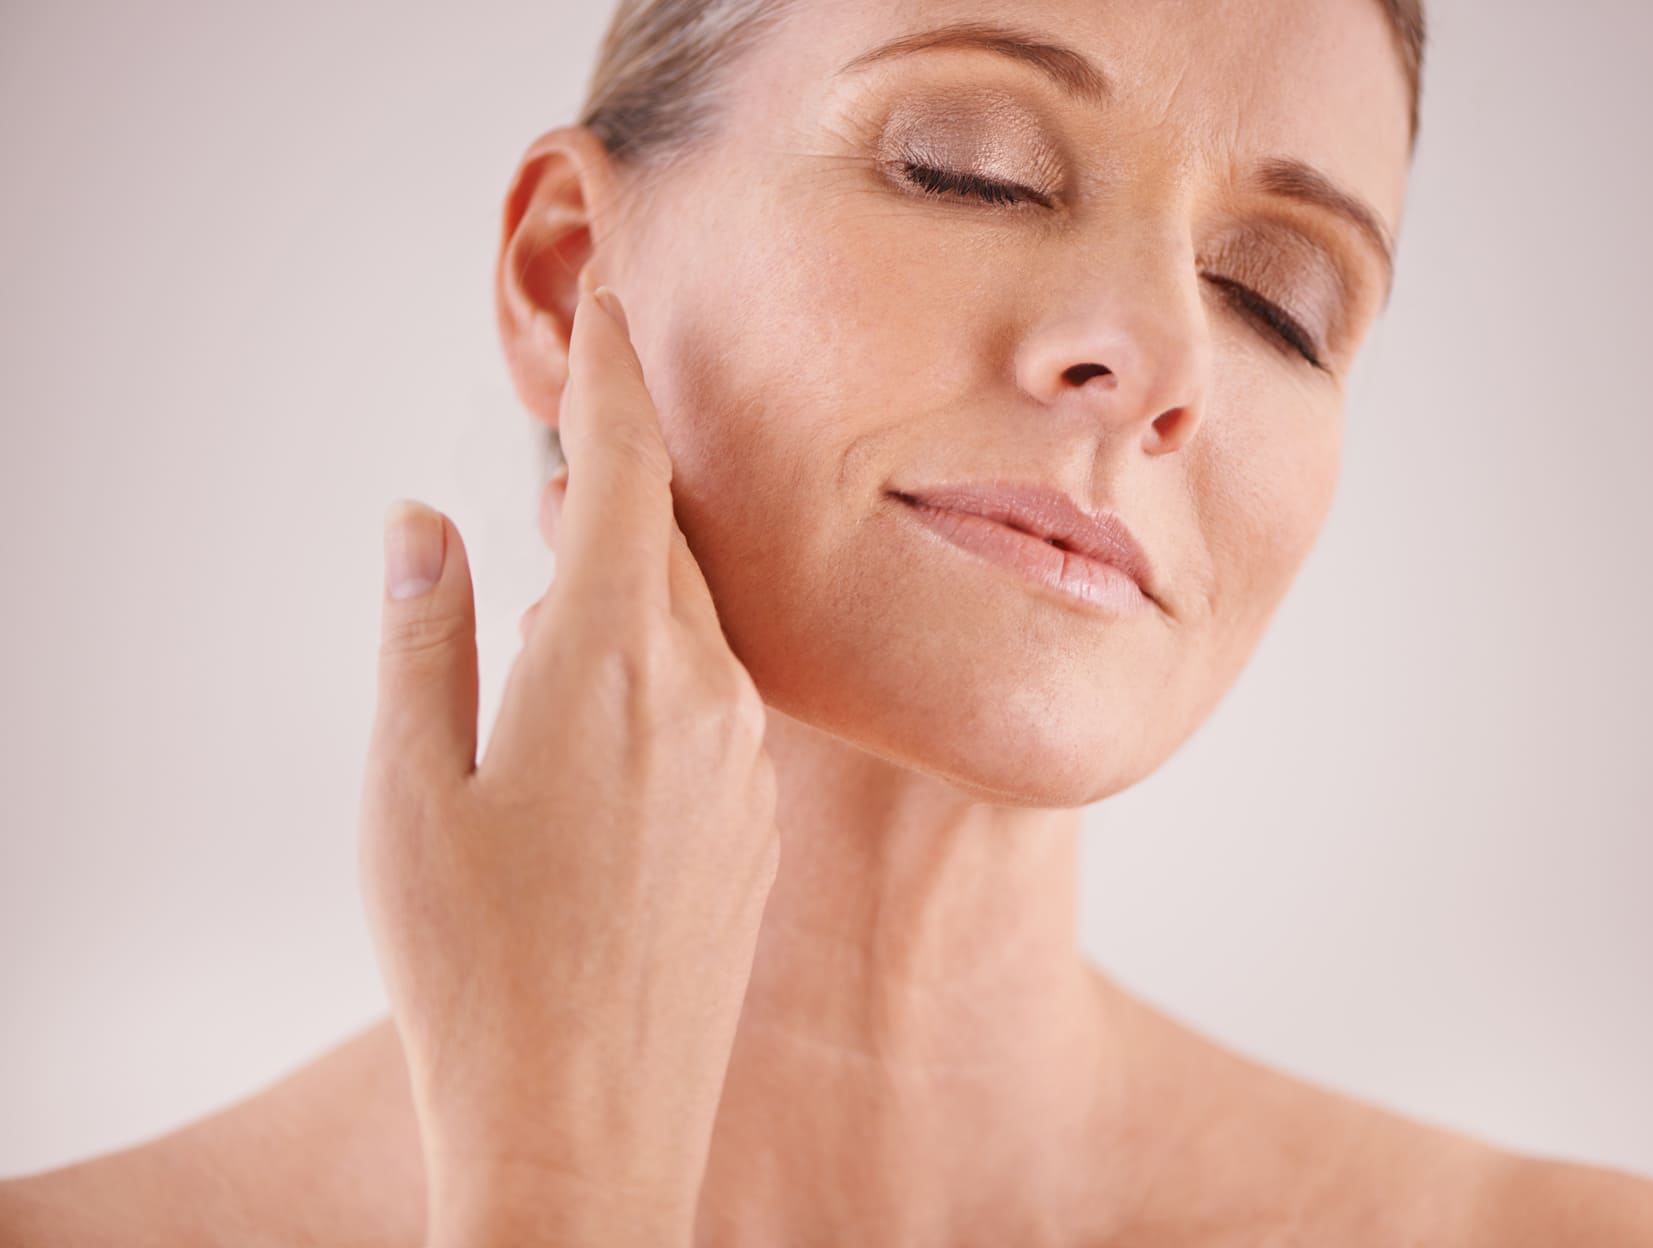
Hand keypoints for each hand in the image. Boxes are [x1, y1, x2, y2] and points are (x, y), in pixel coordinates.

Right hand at [357, 271, 780, 1245]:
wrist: (588, 1127)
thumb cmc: (479, 968)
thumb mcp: (410, 789)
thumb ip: (423, 634)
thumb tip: (426, 523)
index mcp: (614, 658)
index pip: (629, 468)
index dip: (618, 372)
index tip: (618, 297)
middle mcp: (705, 694)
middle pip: (669, 538)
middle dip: (617, 487)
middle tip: (557, 463)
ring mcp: (742, 761)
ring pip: (694, 622)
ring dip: (635, 585)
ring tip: (560, 598)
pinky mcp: (751, 820)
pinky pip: (713, 699)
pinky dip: (662, 667)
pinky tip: (600, 721)